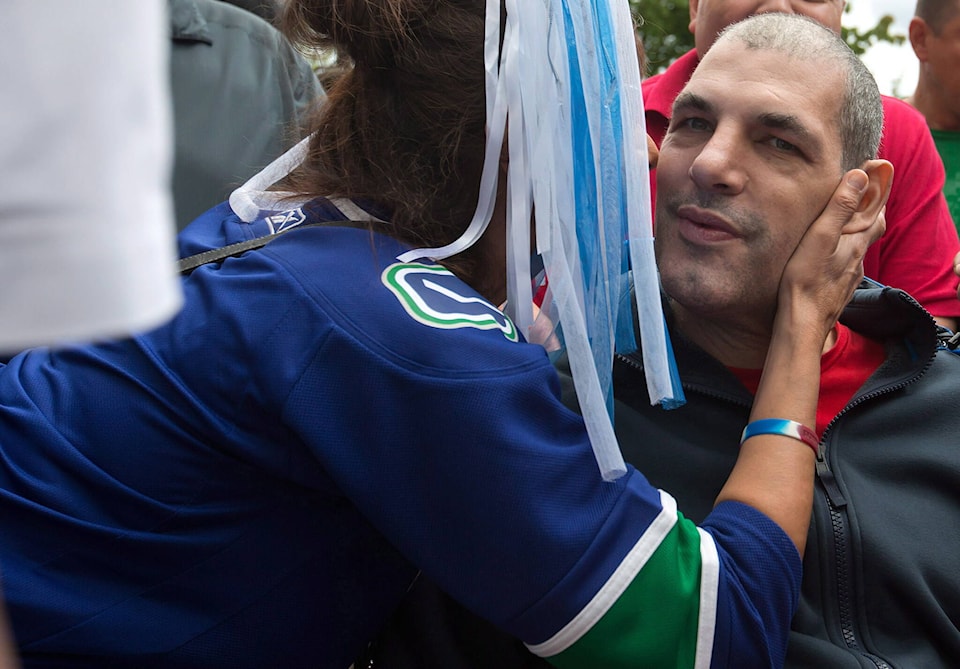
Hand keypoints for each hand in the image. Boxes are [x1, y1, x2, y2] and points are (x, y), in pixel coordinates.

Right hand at [778, 163, 890, 340]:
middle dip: (869, 210)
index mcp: (856, 243)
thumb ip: (840, 207)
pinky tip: (829, 256)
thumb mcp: (820, 237)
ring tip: (842, 221)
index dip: (878, 190)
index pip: (876, 211)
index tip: (876, 170)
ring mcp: (849, 276)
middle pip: (872, 229)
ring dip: (854, 232)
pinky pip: (846, 264)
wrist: (801, 323)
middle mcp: (858, 259)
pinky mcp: (838, 289)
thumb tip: (860, 176)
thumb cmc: (806, 280)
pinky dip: (843, 252)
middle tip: (861, 195)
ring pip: (858, 248)